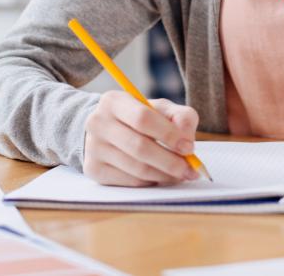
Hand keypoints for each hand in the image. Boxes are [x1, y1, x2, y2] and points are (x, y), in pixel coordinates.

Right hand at [83, 91, 199, 186]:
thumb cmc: (138, 117)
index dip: (169, 134)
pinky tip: (161, 176)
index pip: (143, 118)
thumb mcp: (159, 108)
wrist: (105, 129)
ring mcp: (93, 148)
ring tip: (181, 174)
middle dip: (171, 162)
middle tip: (190, 170)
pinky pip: (130, 182)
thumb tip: (187, 139)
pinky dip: (151, 182)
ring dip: (164, 175)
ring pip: (136, 168)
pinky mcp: (94, 170)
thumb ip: (180, 116)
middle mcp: (98, 123)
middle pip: (140, 147)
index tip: (189, 147)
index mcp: (113, 101)